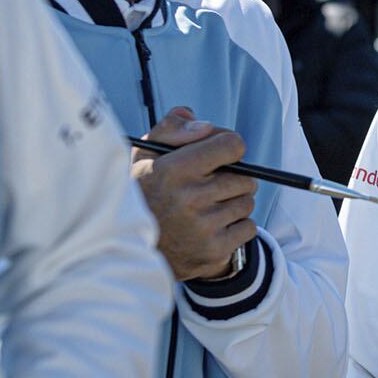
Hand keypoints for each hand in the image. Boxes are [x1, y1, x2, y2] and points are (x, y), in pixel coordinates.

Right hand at [133, 106, 259, 280]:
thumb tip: (205, 126)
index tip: (219, 154)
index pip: (232, 145)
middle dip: (232, 178)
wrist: (128, 251)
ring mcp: (203, 228)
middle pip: (246, 177)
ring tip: (207, 207)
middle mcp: (189, 198)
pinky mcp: (214, 251)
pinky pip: (249, 227)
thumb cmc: (143, 193)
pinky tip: (211, 227)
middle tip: (209, 186)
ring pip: (248, 202)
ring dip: (234, 202)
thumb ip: (172, 129)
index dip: (228, 146)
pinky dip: (236, 226)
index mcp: (173, 170)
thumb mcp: (144, 155)